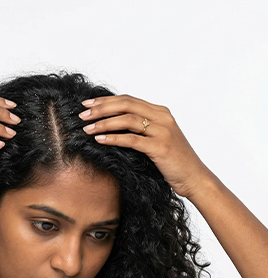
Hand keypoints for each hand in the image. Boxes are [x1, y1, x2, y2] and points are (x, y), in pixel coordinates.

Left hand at [79, 95, 212, 198]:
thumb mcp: (156, 139)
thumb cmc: (173, 161)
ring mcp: (162, 131)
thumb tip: (112, 125)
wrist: (194, 178)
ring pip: (127, 120)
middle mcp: (163, 118)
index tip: (87, 104)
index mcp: (161, 112)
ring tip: (87, 129)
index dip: (106, 100)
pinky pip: (132, 140)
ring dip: (104, 123)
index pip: (128, 100)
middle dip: (101, 109)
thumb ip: (140, 128)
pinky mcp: (160, 147)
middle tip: (82, 115)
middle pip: (126, 105)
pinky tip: (99, 140)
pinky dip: (113, 138)